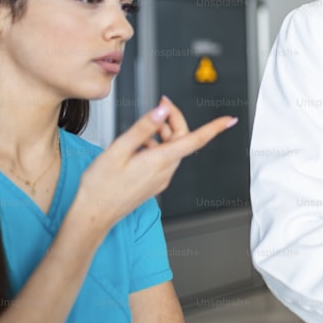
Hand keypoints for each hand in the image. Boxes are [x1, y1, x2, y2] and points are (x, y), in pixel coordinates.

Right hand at [74, 96, 235, 230]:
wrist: (92, 215)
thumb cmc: (100, 186)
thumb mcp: (118, 149)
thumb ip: (142, 128)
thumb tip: (161, 112)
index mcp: (160, 159)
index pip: (196, 139)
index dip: (214, 128)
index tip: (229, 119)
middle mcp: (166, 170)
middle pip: (182, 138)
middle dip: (173, 120)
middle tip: (159, 106)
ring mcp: (161, 178)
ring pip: (172, 148)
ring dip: (162, 133)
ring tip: (138, 132)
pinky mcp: (155, 183)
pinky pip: (163, 159)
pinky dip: (155, 147)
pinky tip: (137, 146)